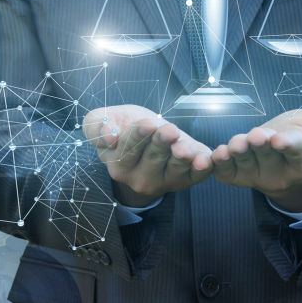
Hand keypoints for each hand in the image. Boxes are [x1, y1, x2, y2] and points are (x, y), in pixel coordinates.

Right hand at [82, 105, 212, 206]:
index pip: (127, 151)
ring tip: (184, 148)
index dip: (138, 137)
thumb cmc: (121, 127)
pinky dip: (201, 169)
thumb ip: (96, 126)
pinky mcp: (186, 179)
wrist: (144, 141)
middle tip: (169, 131)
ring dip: (181, 157)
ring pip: (175, 168)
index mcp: (119, 166)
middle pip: (153, 159)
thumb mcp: (100, 121)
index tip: (147, 124)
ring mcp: (165, 181)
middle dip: (161, 144)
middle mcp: (140, 179)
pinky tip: (205, 160)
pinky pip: (196, 176)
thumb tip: (109, 137)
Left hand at [210, 109, 301, 212]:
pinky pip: (227, 174)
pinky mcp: (239, 176)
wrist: (287, 144)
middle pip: (268, 157)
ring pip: (246, 164)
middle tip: (257, 136)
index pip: (297, 151)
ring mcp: (258, 176)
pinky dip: (220, 164)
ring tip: (237, 144)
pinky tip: (218, 154)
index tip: (280, 140)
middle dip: (261, 145)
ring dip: (239, 152)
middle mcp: (281, 172)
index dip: (288, 144)